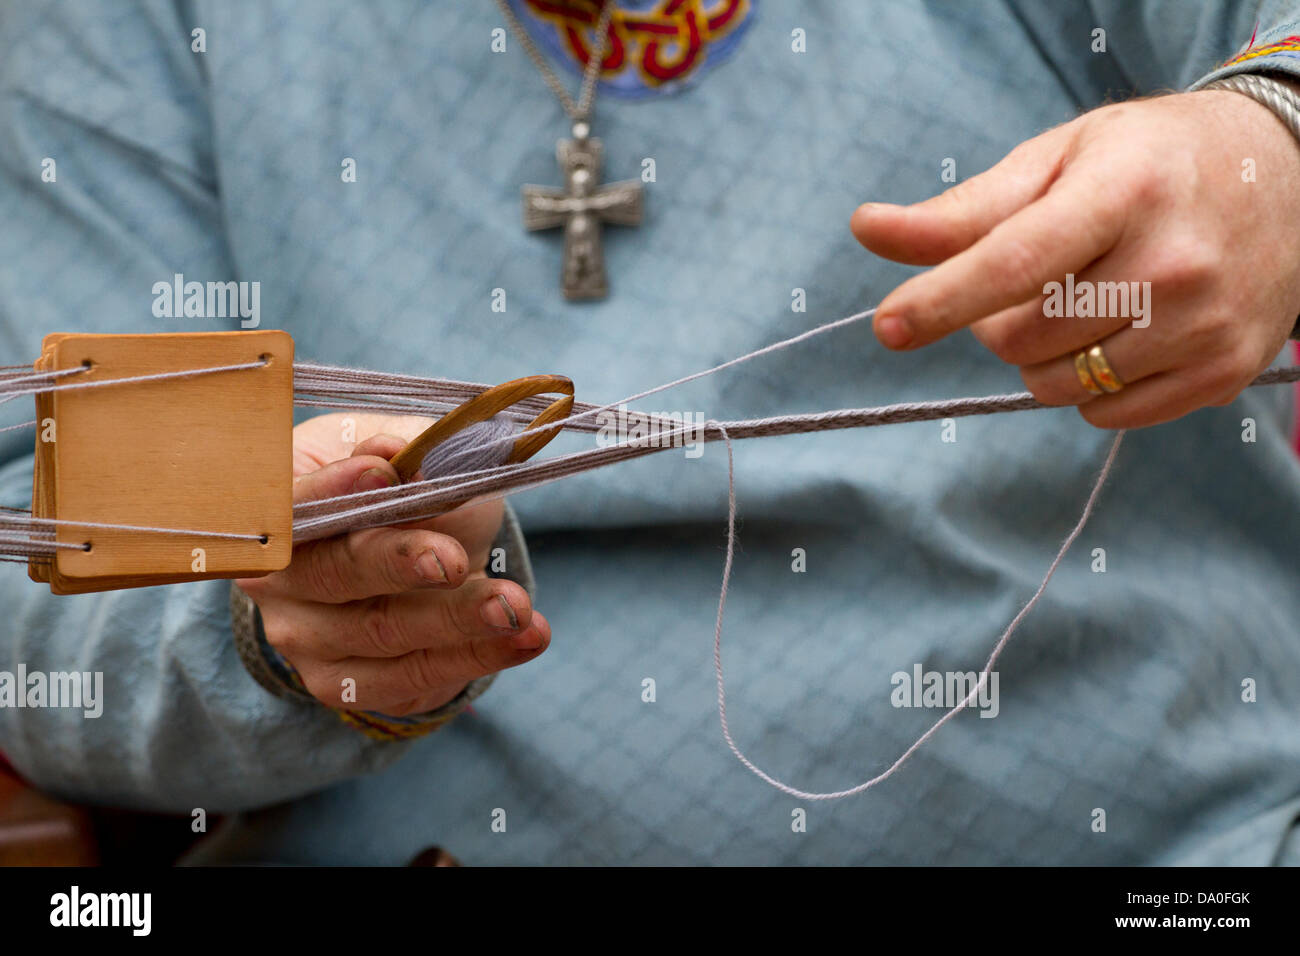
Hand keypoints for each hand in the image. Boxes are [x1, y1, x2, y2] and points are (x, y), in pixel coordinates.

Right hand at [236, 413, 550, 715]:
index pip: (291, 502)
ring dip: (457, 620)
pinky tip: (524, 639)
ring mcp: (309, 640)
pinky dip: (476, 657)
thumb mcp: (408, 454)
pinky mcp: (350, 684)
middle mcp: (279, 582)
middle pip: (332, 574)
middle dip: (399, 564)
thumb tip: (403, 453)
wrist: (421, 553)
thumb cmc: (405, 488)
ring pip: (382, 634)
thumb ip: (406, 453)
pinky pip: (412, 679)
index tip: (383, 473)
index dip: (332, 489)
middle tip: (452, 560)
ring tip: (517, 606)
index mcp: (281, 510)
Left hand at [851, 89, 1299, 427]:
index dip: (943, 299)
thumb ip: (963, 211)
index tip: (887, 327)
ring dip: (1039, 357)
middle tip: (1034, 280)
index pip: (1017, 261)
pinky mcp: (1223, 372)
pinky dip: (1086, 387)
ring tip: (1082, 301)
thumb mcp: (1057, 161)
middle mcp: (1174, 262)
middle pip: (1021, 337)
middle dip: (997, 320)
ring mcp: (1206, 324)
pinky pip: (1104, 414)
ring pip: (1056, 385)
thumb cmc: (1148, 162)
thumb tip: (867, 230)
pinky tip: (1119, 334)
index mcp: (1126, 191)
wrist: (1288, 174)